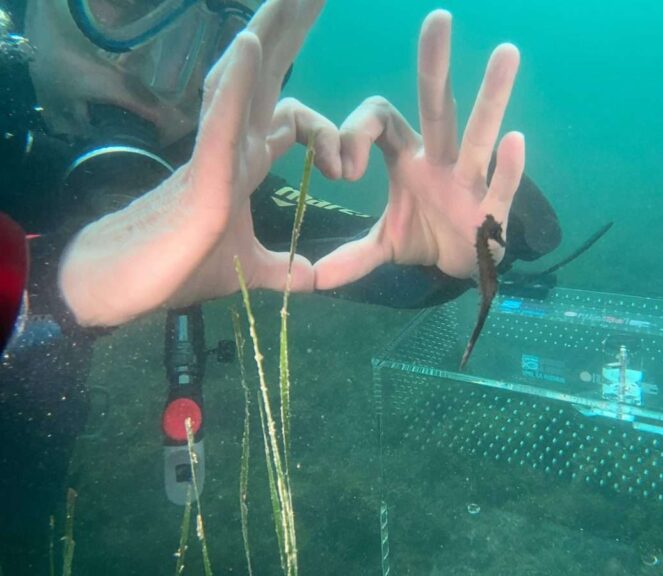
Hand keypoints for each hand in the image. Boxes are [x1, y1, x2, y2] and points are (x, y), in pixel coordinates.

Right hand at [60, 0, 339, 325]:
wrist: (130, 286)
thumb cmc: (181, 266)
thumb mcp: (250, 268)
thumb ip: (282, 267)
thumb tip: (312, 279)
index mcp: (247, 159)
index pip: (293, 118)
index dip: (326, 134)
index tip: (343, 173)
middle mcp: (233, 141)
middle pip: (270, 73)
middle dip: (293, 29)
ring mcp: (216, 149)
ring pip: (246, 79)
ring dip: (270, 34)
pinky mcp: (204, 170)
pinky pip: (222, 117)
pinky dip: (238, 82)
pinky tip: (251, 43)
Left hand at [314, 9, 524, 288]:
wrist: (460, 266)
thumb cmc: (425, 238)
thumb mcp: (383, 245)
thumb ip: (351, 256)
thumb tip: (314, 280)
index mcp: (407, 158)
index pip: (382, 121)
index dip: (357, 132)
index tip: (343, 169)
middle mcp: (439, 159)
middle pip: (436, 107)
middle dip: (435, 67)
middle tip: (436, 19)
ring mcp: (468, 180)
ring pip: (476, 134)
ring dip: (491, 97)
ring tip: (506, 52)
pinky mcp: (491, 209)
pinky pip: (500, 185)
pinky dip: (507, 168)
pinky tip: (515, 141)